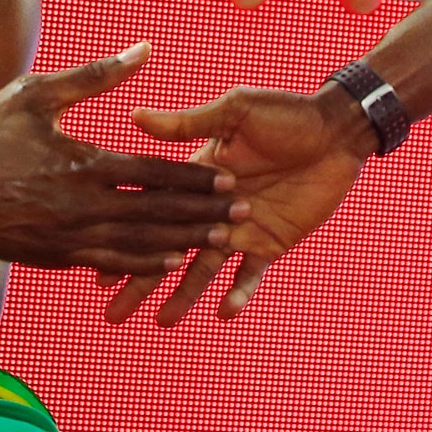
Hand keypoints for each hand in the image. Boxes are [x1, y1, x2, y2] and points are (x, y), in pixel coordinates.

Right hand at [0, 42, 247, 269]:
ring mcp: (63, 240)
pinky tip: (165, 262)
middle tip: (242, 213)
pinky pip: (104, 264)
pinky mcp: (48, 259)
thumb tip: (147, 48)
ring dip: (180, 243)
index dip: (195, 179)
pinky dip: (139, 264)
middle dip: (202, 215)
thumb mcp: (38, 92)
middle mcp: (78, 209)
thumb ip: (97, 75)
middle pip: (156, 216)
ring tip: (219, 242)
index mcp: (80, 165)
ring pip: (136, 247)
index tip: (230, 177)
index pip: (154, 175)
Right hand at [114, 83, 368, 322]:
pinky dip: (239, 294)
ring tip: (162, 321)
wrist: (336, 131)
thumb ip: (189, 123)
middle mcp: (211, 211)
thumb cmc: (286, 114)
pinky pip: (251, 276)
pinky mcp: (271, 244)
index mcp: (196, 179)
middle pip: (167, 250)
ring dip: (183, 295)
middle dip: (140, 280)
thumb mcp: (236, 111)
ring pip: (202, 271)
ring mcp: (239, 231)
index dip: (124, 235)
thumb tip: (135, 116)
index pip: (150, 211)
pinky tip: (225, 312)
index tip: (95, 260)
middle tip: (113, 313)